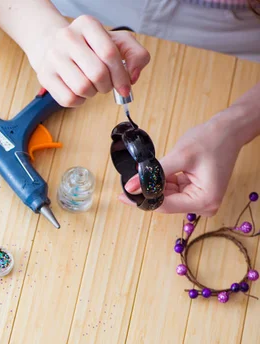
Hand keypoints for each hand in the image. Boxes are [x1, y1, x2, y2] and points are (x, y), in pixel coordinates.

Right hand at [28, 15, 150, 106]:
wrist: (53, 46)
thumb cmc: (89, 47)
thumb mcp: (116, 42)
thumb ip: (136, 55)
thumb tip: (133, 77)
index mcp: (87, 24)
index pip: (109, 53)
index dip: (121, 75)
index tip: (126, 88)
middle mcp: (67, 37)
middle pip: (97, 73)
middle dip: (107, 86)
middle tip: (106, 86)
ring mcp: (53, 56)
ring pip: (82, 88)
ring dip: (93, 93)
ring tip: (91, 86)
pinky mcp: (44, 76)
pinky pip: (68, 99)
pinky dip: (79, 101)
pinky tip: (79, 92)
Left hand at [119, 120, 241, 215]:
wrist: (228, 130)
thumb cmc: (210, 140)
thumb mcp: (179, 156)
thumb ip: (154, 173)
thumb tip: (130, 187)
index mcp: (204, 200)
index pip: (165, 206)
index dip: (142, 200)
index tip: (123, 195)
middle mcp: (205, 205)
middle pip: (166, 203)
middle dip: (148, 191)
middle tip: (130, 180)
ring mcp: (200, 200)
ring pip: (167, 197)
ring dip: (155, 185)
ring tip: (148, 170)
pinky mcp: (196, 193)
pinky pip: (172, 191)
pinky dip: (163, 182)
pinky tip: (159, 170)